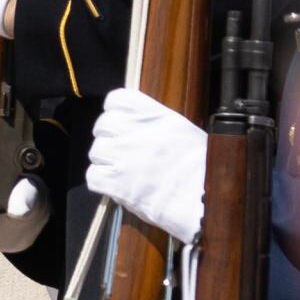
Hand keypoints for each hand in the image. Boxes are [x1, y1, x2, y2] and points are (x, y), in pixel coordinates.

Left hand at [90, 85, 211, 241]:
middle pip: (103, 124)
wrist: (207, 199)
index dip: (115, 110)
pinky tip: (117, 187)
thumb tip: (138, 131)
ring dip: (106, 161)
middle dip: (109, 137)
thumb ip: (158, 129)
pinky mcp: (115, 181)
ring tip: (125, 172)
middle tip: (122, 151)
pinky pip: (93, 176)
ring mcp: (123, 156)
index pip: (118, 99)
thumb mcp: (186, 135)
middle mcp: (137, 132)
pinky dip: (102, 182)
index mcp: (157, 117)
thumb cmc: (205, 170)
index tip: (121, 120)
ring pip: (96, 151)